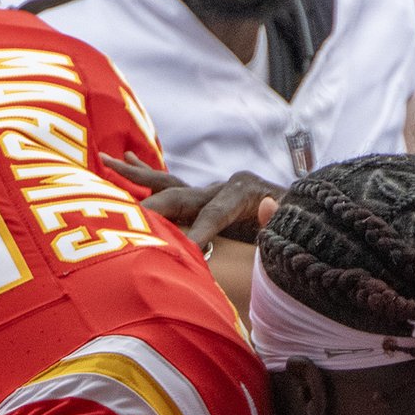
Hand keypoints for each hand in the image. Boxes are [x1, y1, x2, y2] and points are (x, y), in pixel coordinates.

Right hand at [108, 157, 286, 244]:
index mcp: (245, 193)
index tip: (186, 252)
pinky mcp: (203, 199)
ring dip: (136, 175)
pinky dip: (143, 178)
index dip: (200, 232)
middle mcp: (223, 186)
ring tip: (108, 162)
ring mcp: (210, 190)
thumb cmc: (300, 224)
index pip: (215, 213)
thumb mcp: (297, 224)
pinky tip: (119, 164)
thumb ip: (283, 218)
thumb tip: (270, 205)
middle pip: (181, 194)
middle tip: (130, 219)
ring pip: (168, 183)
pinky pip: (169, 187)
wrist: (306, 212)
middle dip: (155, 207)